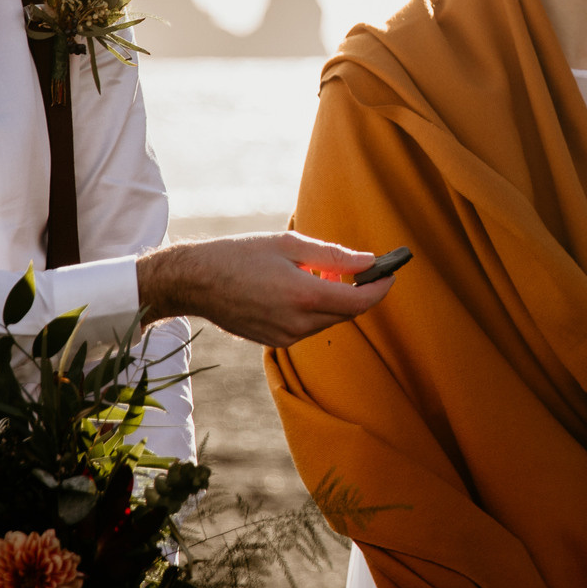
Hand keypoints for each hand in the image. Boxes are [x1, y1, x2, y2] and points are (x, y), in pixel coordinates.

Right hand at [136, 231, 392, 348]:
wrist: (195, 282)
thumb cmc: (240, 255)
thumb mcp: (289, 245)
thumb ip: (334, 256)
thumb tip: (369, 261)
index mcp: (304, 296)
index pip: (360, 301)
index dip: (381, 287)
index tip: (391, 272)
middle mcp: (297, 323)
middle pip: (347, 313)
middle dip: (360, 292)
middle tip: (363, 268)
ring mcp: (285, 337)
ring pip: (328, 321)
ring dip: (335, 300)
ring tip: (321, 273)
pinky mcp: (275, 342)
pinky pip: (308, 327)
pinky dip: (315, 309)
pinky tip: (300, 287)